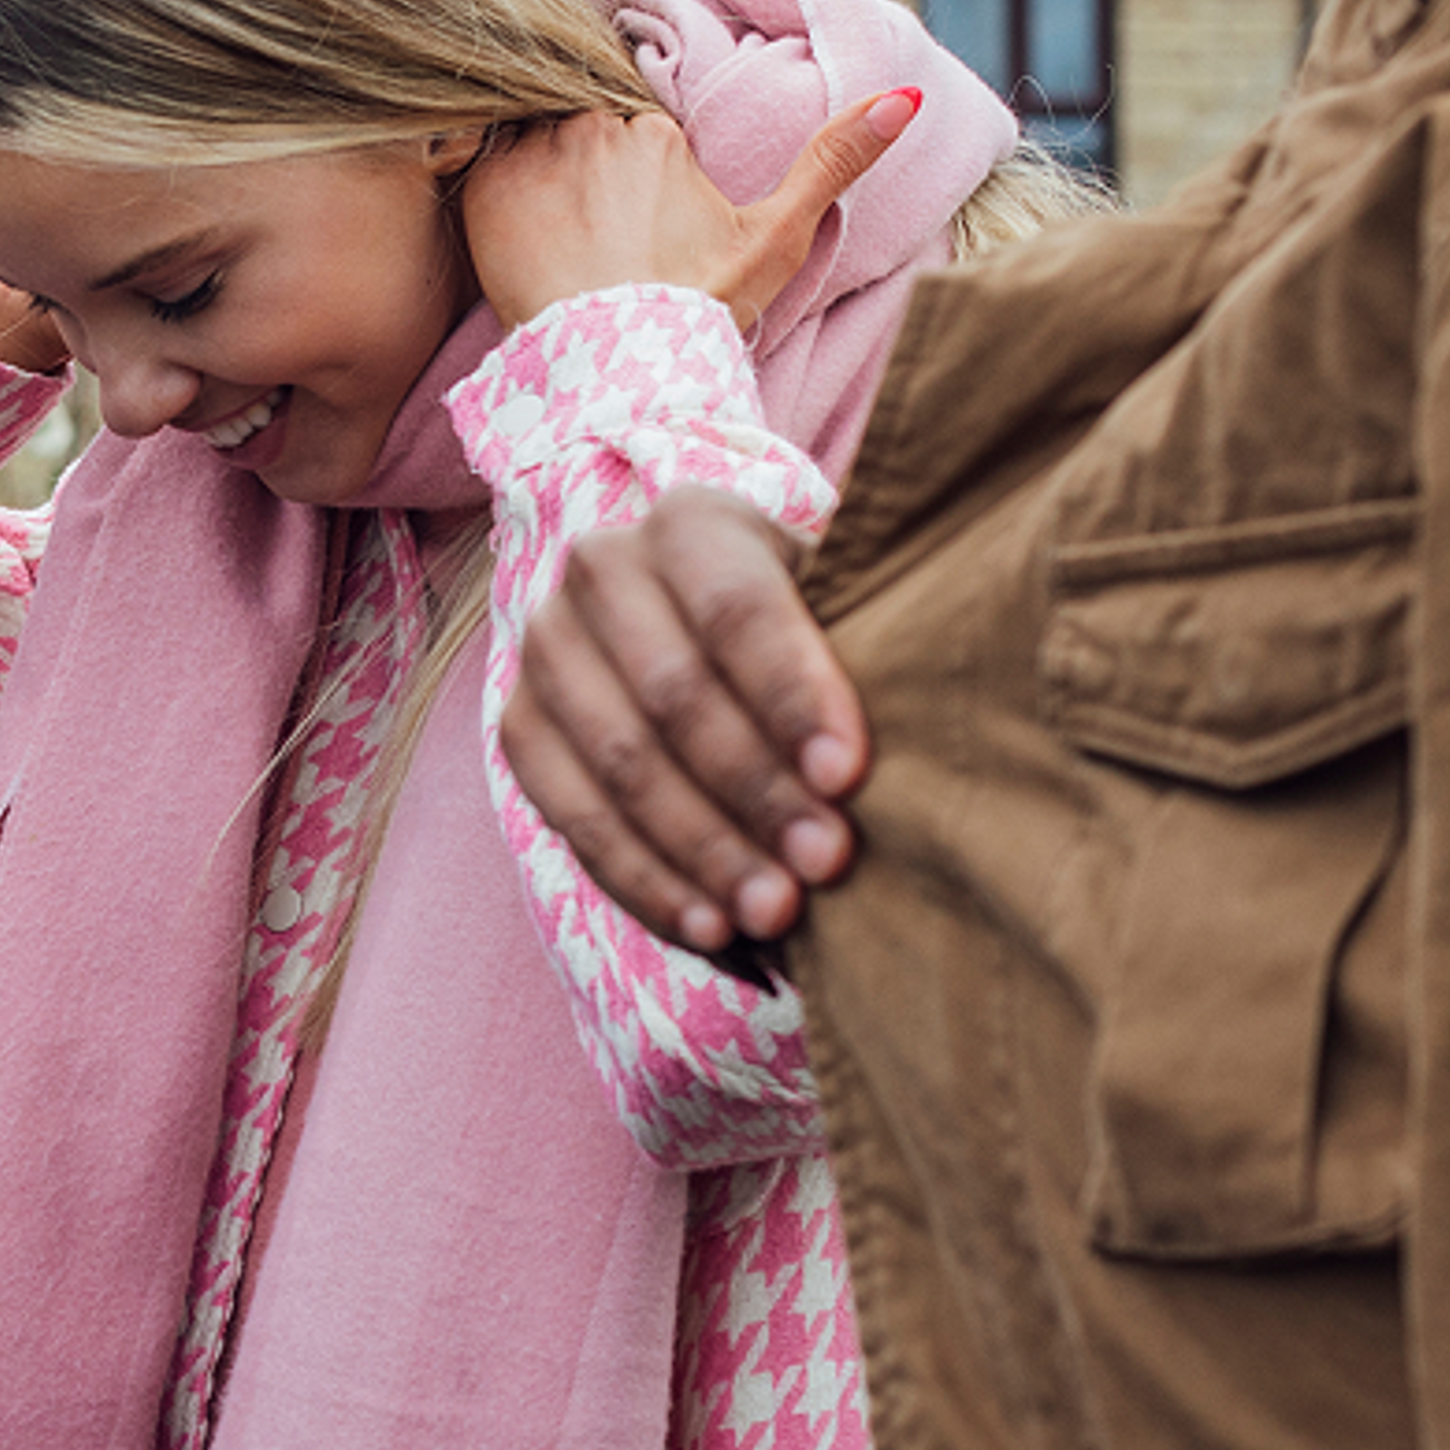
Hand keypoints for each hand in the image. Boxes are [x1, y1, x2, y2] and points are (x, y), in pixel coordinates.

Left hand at [461, 88, 923, 338]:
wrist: (619, 370)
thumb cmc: (698, 313)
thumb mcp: (777, 238)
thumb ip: (833, 160)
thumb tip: (903, 97)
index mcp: (657, 132)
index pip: (623, 123)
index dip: (615, 168)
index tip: (612, 215)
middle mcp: (595, 125)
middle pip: (572, 124)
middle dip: (573, 167)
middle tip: (575, 234)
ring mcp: (536, 152)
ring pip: (525, 137)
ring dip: (530, 175)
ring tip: (541, 235)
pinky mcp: (485, 186)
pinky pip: (476, 158)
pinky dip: (487, 188)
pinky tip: (505, 231)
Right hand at [503, 483, 871, 950]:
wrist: (718, 639)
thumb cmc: (812, 630)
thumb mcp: (844, 606)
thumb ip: (867, 643)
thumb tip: (930, 714)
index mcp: (690, 522)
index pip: (735, 607)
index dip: (790, 693)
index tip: (846, 775)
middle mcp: (600, 568)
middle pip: (673, 693)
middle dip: (754, 790)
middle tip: (823, 863)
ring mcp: (546, 649)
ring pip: (620, 762)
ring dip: (702, 849)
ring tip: (774, 912)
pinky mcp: (520, 727)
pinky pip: (572, 817)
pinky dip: (644, 881)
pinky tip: (709, 927)